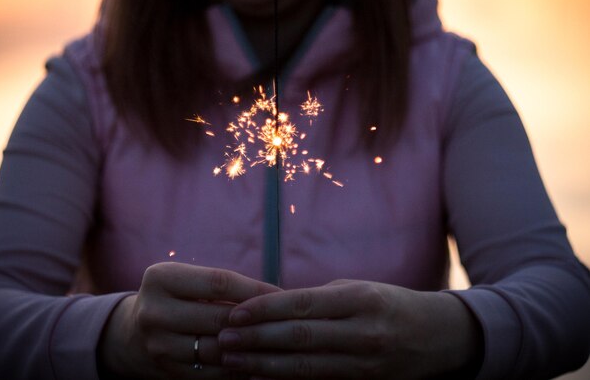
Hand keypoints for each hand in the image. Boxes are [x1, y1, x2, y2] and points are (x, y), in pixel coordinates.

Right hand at [98, 262, 281, 378]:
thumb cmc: (176, 298)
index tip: (282, 294)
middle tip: (287, 322)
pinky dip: (238, 368)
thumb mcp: (187, 281)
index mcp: (161, 278)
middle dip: (258, 321)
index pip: (219, 282)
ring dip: (252, 348)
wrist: (132, 333)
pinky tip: (257, 361)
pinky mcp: (166, 371)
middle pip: (220, 318)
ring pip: (218, 349)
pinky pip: (212, 373)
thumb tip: (274, 296)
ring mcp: (158, 344)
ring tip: (278, 343)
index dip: (254, 289)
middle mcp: (154, 311)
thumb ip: (222, 286)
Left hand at [217, 280, 481, 378]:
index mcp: (359, 300)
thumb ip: (317, 301)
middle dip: (257, 340)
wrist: (439, 337)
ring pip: (306, 367)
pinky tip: (262, 378)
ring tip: (233, 362)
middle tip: (223, 341)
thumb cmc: (389, 305)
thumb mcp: (358, 291)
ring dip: (265, 365)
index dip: (265, 310)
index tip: (234, 313)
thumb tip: (269, 306)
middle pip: (300, 338)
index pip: (302, 304)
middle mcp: (363, 332)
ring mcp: (366, 364)